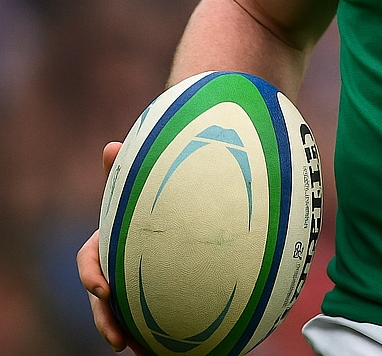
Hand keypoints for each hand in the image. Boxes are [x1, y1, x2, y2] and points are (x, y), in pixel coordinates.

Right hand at [77, 142, 149, 354]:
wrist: (191, 240)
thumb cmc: (158, 207)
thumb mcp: (145, 190)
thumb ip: (127, 174)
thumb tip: (110, 145)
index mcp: (113, 242)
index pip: (91, 260)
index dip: (91, 274)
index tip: (103, 287)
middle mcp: (119, 268)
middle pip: (102, 299)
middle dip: (105, 318)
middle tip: (119, 336)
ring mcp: (133, 288)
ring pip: (120, 316)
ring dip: (122, 332)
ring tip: (135, 349)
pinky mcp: (152, 302)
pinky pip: (146, 323)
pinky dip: (151, 337)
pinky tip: (163, 347)